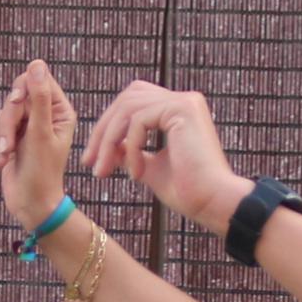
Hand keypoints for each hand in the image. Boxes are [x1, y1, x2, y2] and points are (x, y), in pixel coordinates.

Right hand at [0, 59, 75, 230]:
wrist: (30, 203)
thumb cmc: (42, 171)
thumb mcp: (40, 132)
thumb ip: (38, 98)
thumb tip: (36, 65)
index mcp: (60, 111)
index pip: (37, 81)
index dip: (22, 89)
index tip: (14, 102)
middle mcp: (44, 115)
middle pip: (16, 97)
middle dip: (8, 120)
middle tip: (8, 142)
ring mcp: (27, 127)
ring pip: (3, 115)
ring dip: (0, 138)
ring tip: (5, 158)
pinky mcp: (12, 139)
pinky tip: (1, 163)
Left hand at [79, 80, 246, 232]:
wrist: (213, 203)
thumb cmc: (188, 191)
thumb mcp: (150, 168)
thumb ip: (130, 153)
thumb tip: (107, 147)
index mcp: (177, 111)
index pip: (133, 103)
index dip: (108, 126)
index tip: (92, 159)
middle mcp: (183, 100)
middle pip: (127, 99)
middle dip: (103, 131)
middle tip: (88, 163)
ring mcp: (184, 101)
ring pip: (128, 109)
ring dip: (109, 142)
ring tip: (103, 172)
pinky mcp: (183, 109)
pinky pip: (139, 121)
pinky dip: (131, 148)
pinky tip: (136, 174)